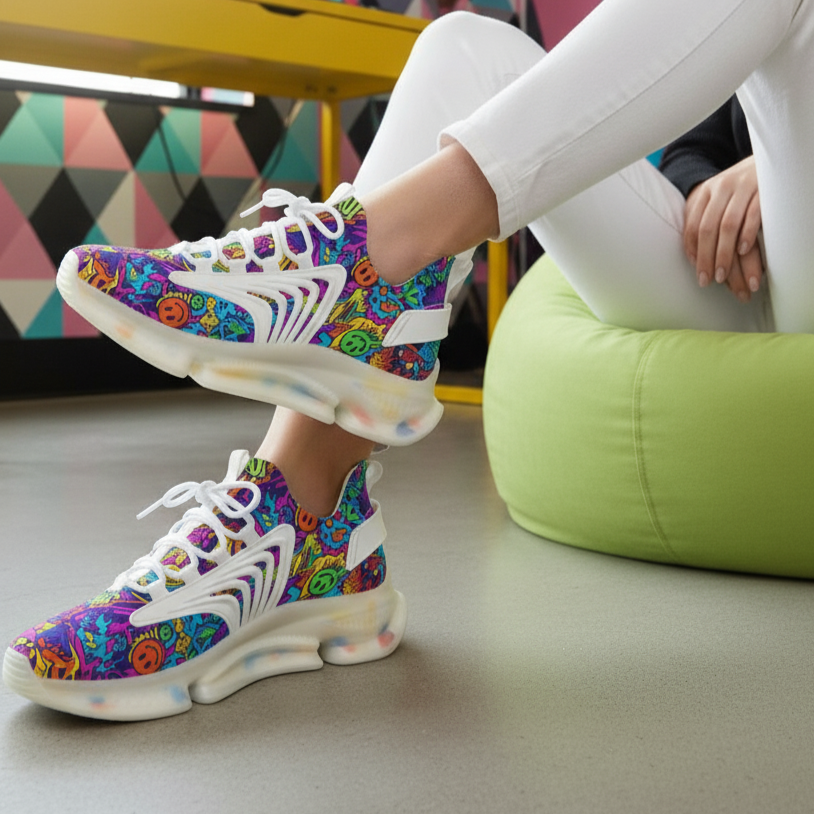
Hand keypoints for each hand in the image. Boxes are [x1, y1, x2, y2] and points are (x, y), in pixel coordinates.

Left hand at [683, 156, 762, 301]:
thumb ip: (703, 222)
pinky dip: (747, 233)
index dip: (693, 252)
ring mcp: (742, 187)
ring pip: (728, 224)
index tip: (698, 273)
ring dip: (724, 252)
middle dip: (707, 257)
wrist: (762, 160)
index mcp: (704, 193)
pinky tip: (742, 250)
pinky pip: (753, 214)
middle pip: (708, 228)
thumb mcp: (714, 200)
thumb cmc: (735, 190)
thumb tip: (695, 258)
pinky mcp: (762, 189)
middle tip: (710, 280)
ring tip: (724, 274)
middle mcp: (720, 187)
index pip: (692, 226)